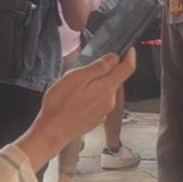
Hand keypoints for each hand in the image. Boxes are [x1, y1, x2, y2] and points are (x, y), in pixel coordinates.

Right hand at [16, 51, 135, 167]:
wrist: (52, 132)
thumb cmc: (60, 105)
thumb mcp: (77, 77)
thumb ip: (98, 67)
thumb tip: (113, 58)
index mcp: (107, 88)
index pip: (127, 69)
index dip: (130, 56)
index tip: (129, 49)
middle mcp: (109, 101)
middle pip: (115, 79)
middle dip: (106, 70)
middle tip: (87, 66)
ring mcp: (103, 111)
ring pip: (105, 90)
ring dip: (96, 83)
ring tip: (76, 83)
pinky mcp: (95, 118)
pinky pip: (98, 101)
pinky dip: (91, 95)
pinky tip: (76, 97)